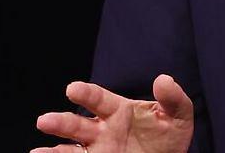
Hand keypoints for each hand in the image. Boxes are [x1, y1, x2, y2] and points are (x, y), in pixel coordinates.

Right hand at [32, 74, 194, 152]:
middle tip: (45, 121)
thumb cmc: (169, 135)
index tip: (73, 89)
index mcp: (118, 110)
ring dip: (53, 151)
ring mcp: (98, 150)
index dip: (86, 93)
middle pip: (77, 125)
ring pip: (70, 149)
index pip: (98, 99)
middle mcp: (102, 130)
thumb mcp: (179, 116)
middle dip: (61, 122)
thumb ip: (173, 98)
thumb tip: (164, 79)